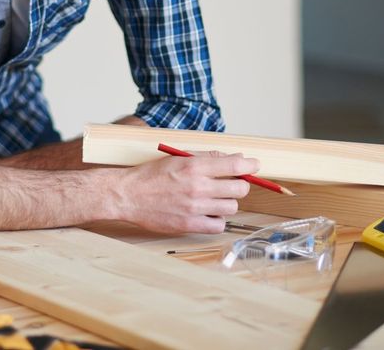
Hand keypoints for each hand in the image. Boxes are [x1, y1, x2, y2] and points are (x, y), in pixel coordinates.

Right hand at [108, 150, 258, 234]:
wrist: (128, 195)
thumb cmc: (151, 175)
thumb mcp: (178, 158)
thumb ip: (206, 158)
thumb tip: (231, 158)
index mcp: (195, 166)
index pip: (235, 164)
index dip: (250, 164)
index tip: (254, 165)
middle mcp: (198, 186)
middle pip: (240, 187)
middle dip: (241, 184)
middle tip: (233, 184)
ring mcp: (195, 207)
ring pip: (232, 207)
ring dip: (227, 202)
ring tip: (215, 199)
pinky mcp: (190, 224)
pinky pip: (219, 225)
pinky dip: (217, 220)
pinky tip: (208, 213)